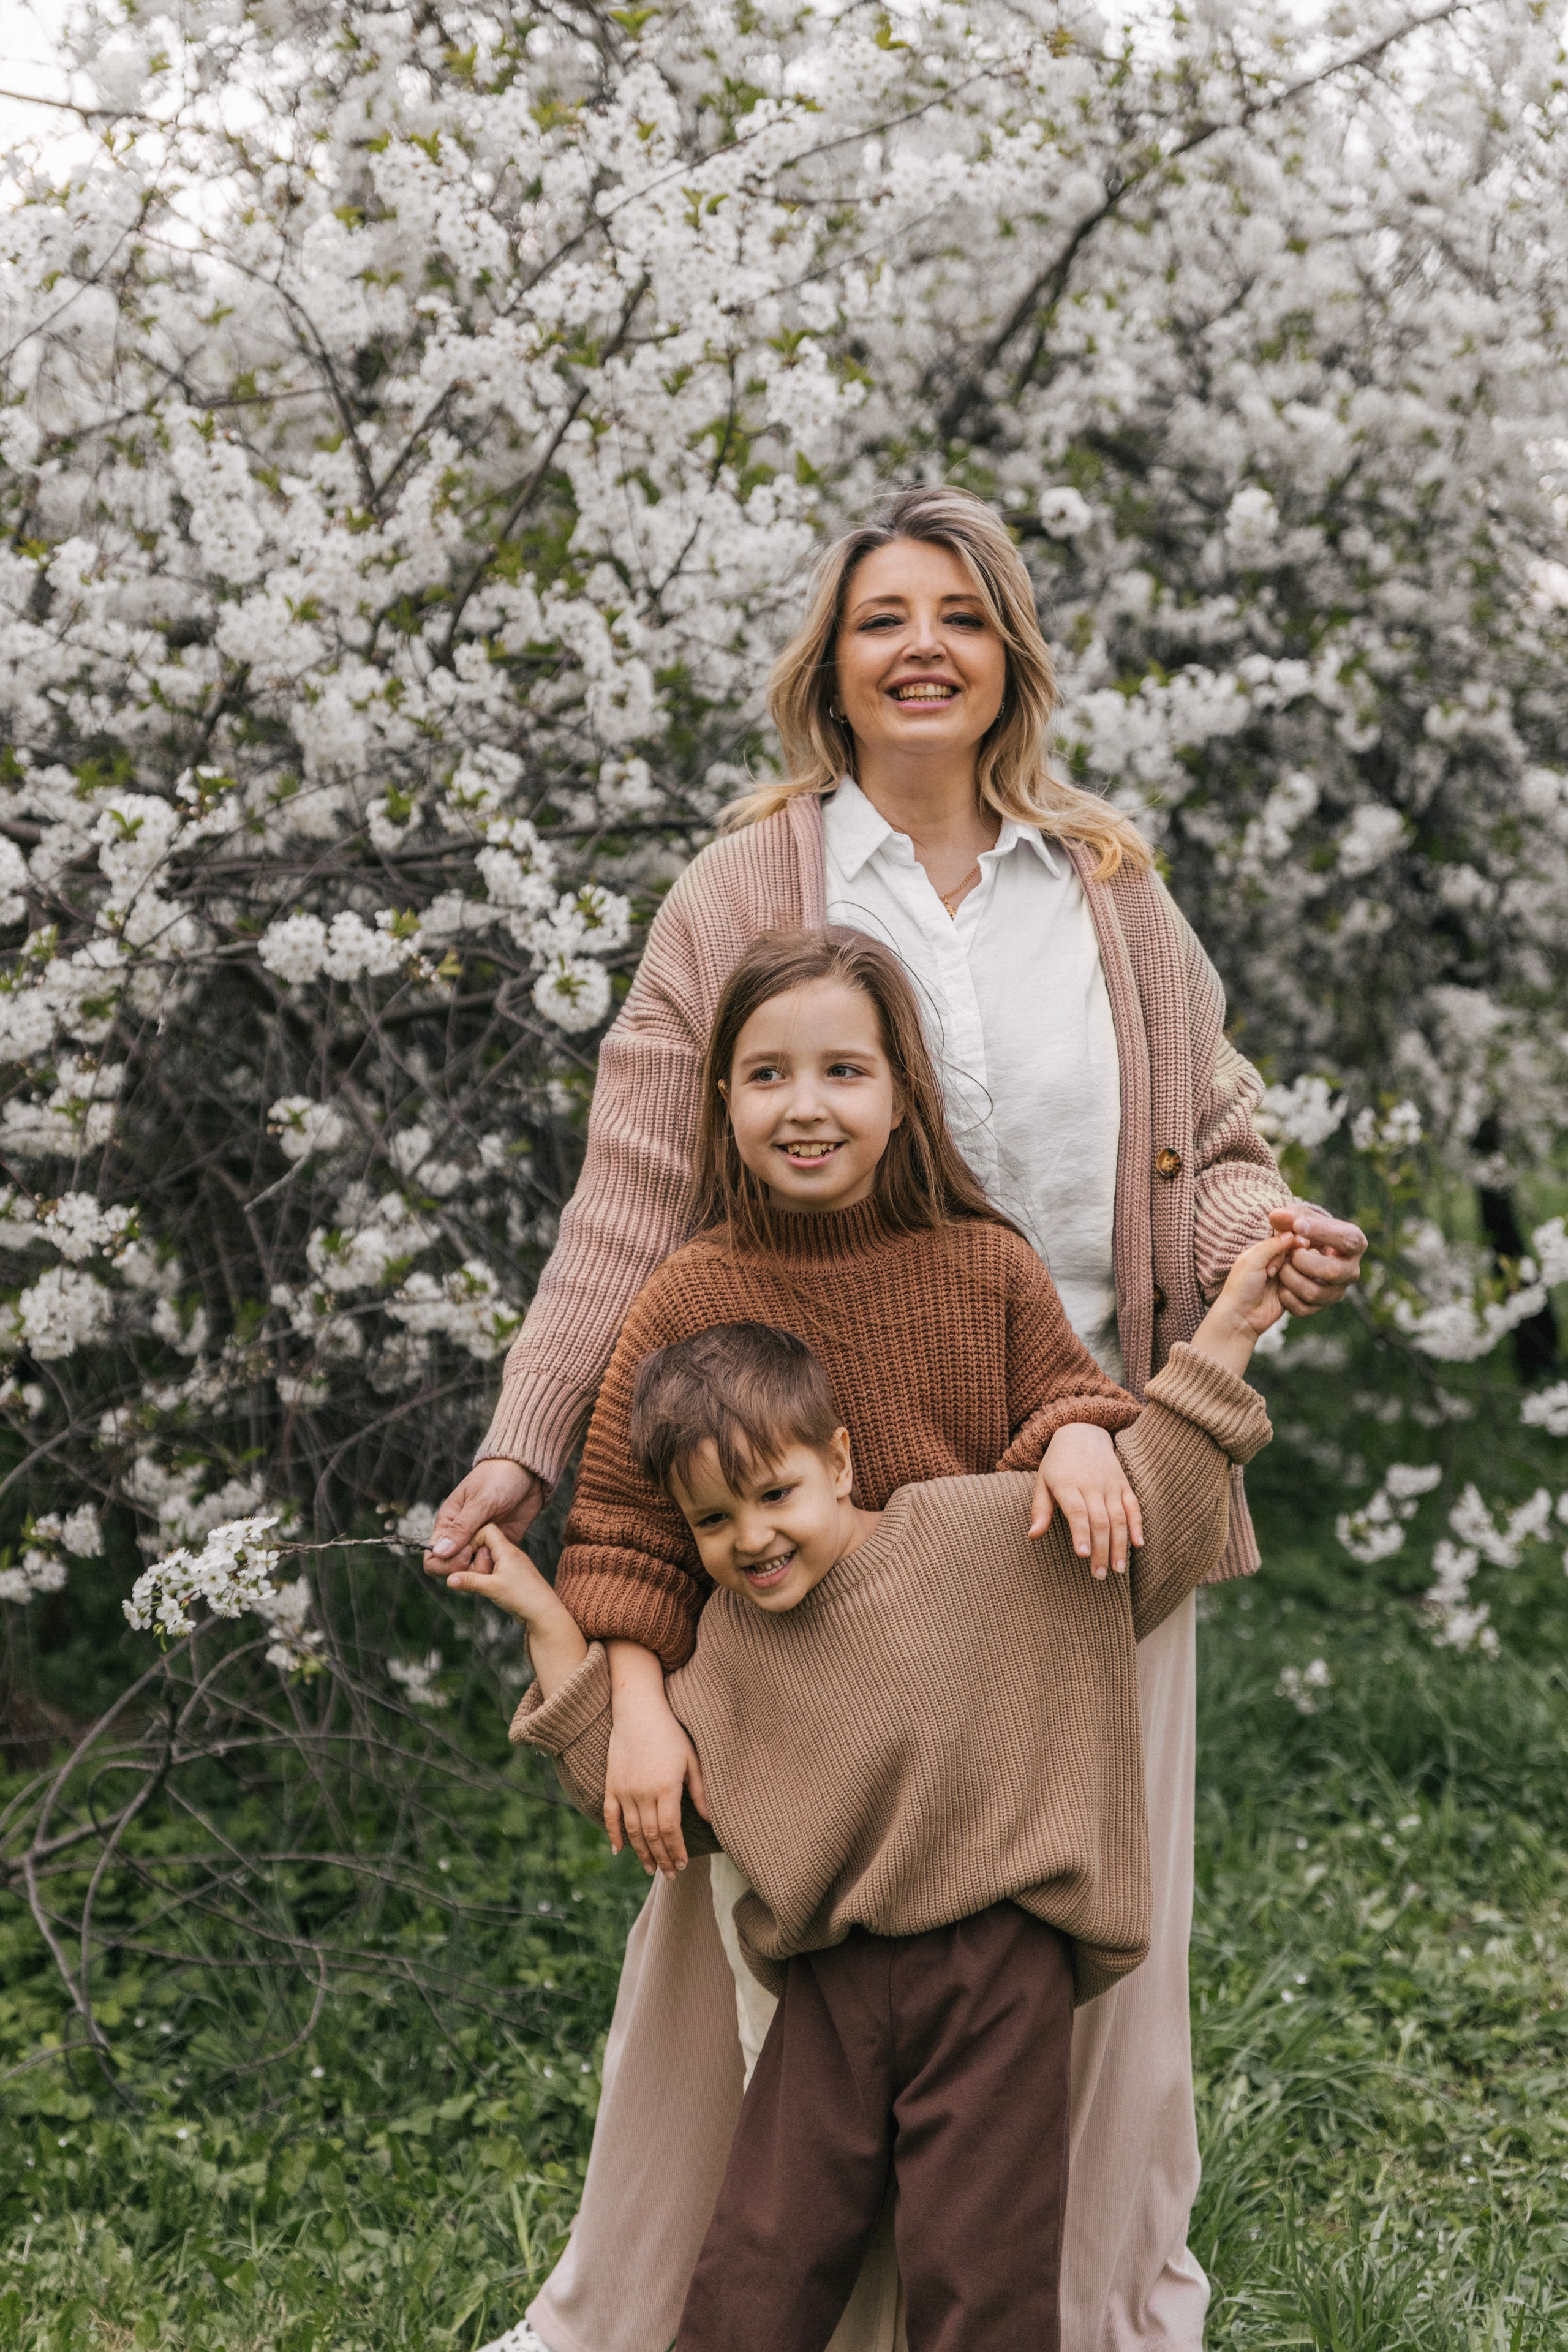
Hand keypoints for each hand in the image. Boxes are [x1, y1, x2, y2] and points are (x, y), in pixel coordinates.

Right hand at [424, 1458, 543, 1582]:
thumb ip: (461, 1527)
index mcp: (448, 1523)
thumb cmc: (499, 1478)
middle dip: (467, 1567)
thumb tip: (439, 1552)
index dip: (446, 1563)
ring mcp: (480, 1543)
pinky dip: (498, 1566)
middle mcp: (462, 1537)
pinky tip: (506, 1553)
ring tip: (497, 1549)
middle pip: (452, 1569)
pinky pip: (493, 1567)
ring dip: (484, 1567)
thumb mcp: (480, 1501)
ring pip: (473, 1572)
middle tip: (484, 1549)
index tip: (466, 1552)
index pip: (433, 1557)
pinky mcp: (498, 1546)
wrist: (527, 1472)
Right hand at [440, 1518, 552, 1619]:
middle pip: (485, 1545)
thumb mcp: (492, 1587)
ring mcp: (513, 1564)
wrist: (545, 1613)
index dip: (473, 1540)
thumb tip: (449, 1578)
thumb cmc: (523, 1596)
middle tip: (481, 1574)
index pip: (486, 1530)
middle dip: (477, 1560)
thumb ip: (469, 1581)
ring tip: (486, 1583)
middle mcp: (510, 1553)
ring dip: (482, 1570)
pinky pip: (496, 1569)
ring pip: (490, 1559)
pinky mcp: (514, 1576)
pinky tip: (490, 1589)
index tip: (468, 1557)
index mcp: (506, 1549)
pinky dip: (489, 1577)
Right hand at [604, 1670, 709, 1879]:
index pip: (670, 1830)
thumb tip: (711, 1819)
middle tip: (669, 1874)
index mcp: (666, 1787)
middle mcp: (643, 1792)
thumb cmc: (671, 1732)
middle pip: (652, 1835)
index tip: (683, 1864)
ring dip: (641, 1852)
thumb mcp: (691, 1759)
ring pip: (632, 1830)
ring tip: (650, 1868)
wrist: (638, 1710)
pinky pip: (610, 1815)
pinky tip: (620, 1851)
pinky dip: (614, 1835)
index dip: (676, 1851)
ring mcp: (624, 1789)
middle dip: (661, 1858)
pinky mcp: (611, 1784)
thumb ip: (700, 1791)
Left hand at [1030, 1423, 1144, 1579]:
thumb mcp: (1042, 1482)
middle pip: (1100, 1520)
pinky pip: (1133, 1506)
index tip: (1082, 1555)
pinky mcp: (1123, 1484)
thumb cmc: (1057, 1464)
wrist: (1082, 1433)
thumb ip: (1040, 1510)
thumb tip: (1032, 1536)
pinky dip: (1137, 1525)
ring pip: (1118, 1517)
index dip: (1081, 1533)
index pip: (1076, 1511)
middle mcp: (1091, 1484)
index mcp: (1067, 1483)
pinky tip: (1138, 1545)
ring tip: (1118, 1569)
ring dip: (1120, 1545)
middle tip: (1099, 1575)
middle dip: (1101, 1549)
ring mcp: (1110, 1484)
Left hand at [1189, 1231, 1295, 1374]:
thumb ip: (1272, 1245)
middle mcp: (1276, 1262)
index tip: (1296, 1246)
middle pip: (1299, 1254)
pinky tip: (1281, 1295)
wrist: (1241, 1318)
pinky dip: (1295, 1289)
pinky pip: (1304, 1286)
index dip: (1293, 1242)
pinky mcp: (1292, 1293)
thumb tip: (1292, 1234)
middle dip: (1288, 1262)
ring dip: (1291, 1277)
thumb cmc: (1241, 1287)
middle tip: (1271, 1273)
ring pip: (1303, 1270)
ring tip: (1273, 1283)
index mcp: (1264, 1250)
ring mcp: (1285, 1278)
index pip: (1289, 1238)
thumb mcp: (1252, 1260)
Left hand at [1269, 1207, 1366, 1316]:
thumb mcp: (1291, 1221)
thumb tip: (1276, 1216)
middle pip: (1332, 1271)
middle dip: (1303, 1261)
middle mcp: (1350, 1269)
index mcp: (1352, 1242)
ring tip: (1282, 1267)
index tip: (1298, 1226)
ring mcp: (1337, 1290)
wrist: (1289, 1259)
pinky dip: (1284, 1294)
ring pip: (1313, 1293)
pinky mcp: (1321, 1306)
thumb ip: (1286, 1218)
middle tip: (1290, 1253)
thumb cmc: (1296, 1233)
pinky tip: (1280, 1283)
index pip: (1346, 1240)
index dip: (1321, 1233)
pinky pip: (1302, 1307)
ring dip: (1289, 1278)